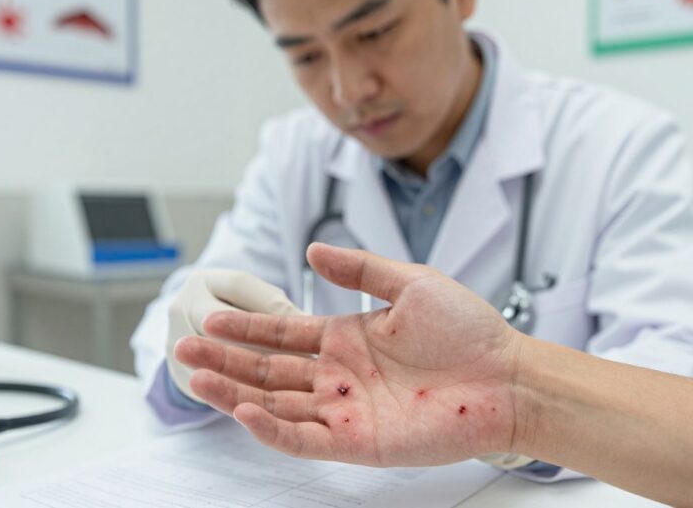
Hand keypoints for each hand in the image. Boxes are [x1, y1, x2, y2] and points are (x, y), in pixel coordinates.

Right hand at [176, 243, 529, 465]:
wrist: (509, 376)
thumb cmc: (470, 329)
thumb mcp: (411, 282)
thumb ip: (359, 269)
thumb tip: (314, 250)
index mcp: (348, 338)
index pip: (283, 334)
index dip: (246, 328)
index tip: (210, 319)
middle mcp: (340, 375)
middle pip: (268, 370)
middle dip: (225, 360)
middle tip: (183, 350)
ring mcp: (347, 410)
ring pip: (277, 404)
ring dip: (235, 392)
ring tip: (196, 377)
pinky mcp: (359, 441)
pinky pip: (305, 437)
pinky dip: (272, 427)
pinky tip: (243, 409)